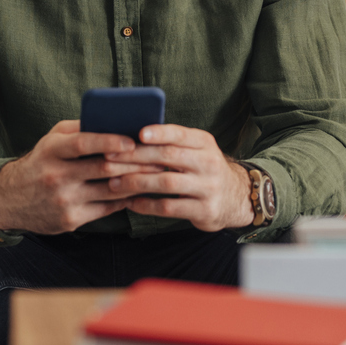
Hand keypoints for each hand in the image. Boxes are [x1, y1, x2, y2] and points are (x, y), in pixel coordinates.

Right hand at [0, 120, 159, 234]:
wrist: (8, 200)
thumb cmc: (40, 162)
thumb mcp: (52, 140)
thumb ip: (79, 129)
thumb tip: (114, 121)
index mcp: (52, 151)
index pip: (83, 143)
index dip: (109, 141)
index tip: (132, 140)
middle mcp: (57, 176)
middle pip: (103, 169)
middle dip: (135, 163)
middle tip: (158, 157)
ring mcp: (64, 200)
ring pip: (110, 191)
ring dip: (136, 182)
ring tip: (156, 174)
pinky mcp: (71, 220)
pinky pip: (106, 209)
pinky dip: (126, 200)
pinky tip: (139, 192)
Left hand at [106, 124, 253, 231]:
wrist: (236, 197)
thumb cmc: (204, 169)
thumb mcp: (198, 150)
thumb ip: (173, 143)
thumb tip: (132, 135)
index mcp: (204, 143)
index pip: (180, 134)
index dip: (160, 133)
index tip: (138, 133)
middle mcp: (208, 163)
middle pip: (168, 157)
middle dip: (136, 157)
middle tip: (110, 158)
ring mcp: (208, 188)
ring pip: (166, 183)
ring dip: (136, 182)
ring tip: (114, 183)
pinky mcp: (204, 210)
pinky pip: (169, 208)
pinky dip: (146, 205)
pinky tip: (130, 203)